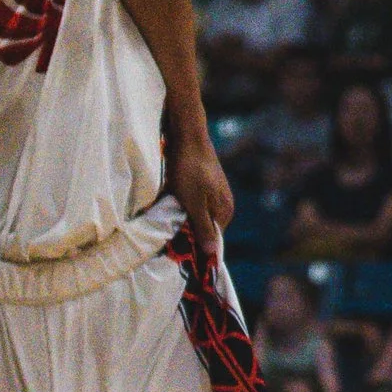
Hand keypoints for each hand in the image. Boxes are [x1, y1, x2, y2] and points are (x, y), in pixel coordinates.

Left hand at [168, 126, 233, 263]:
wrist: (188, 138)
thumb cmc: (190, 172)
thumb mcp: (193, 204)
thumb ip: (203, 228)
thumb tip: (213, 252)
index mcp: (225, 211)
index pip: (212, 240)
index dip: (194, 245)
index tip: (175, 250)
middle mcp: (224, 203)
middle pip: (204, 227)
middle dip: (187, 231)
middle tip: (166, 232)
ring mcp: (215, 193)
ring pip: (197, 215)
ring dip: (182, 218)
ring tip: (167, 216)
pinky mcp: (205, 184)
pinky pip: (193, 203)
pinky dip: (182, 206)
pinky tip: (171, 202)